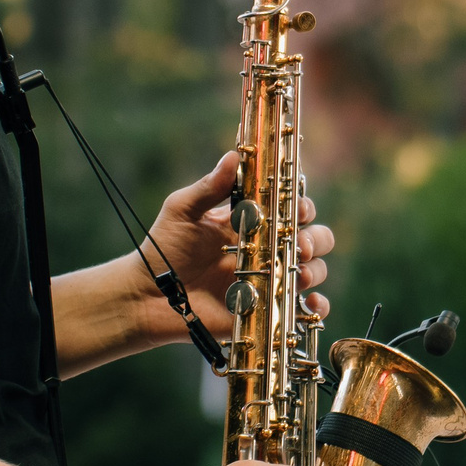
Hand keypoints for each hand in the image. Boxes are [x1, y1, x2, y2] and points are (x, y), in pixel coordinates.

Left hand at [148, 151, 335, 333]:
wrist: (148, 296)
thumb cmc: (164, 249)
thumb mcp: (183, 211)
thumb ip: (209, 187)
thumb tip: (234, 156)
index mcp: (252, 221)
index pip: (291, 208)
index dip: (302, 205)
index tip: (297, 207)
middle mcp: (267, 249)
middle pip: (313, 237)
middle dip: (315, 238)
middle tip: (299, 245)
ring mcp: (269, 280)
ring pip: (313, 270)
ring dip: (314, 269)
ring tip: (297, 273)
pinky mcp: (266, 309)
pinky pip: (303, 309)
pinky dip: (317, 305)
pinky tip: (309, 301)